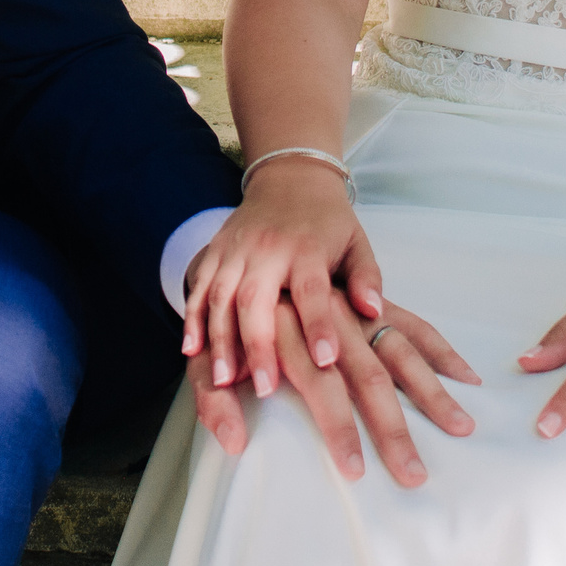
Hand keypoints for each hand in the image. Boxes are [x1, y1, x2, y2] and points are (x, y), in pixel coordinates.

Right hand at [184, 160, 381, 397]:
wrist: (290, 178)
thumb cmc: (328, 223)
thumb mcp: (357, 244)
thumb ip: (366, 277)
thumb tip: (373, 311)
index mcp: (307, 248)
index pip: (312, 289)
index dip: (318, 324)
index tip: (325, 360)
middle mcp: (267, 249)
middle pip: (256, 299)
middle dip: (259, 345)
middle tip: (265, 388)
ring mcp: (235, 250)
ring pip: (221, 297)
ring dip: (220, 340)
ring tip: (224, 381)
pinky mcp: (214, 252)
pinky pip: (198, 288)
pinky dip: (193, 319)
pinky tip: (191, 351)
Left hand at [188, 296, 479, 486]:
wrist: (248, 251)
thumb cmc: (230, 319)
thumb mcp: (209, 355)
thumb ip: (214, 399)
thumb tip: (233, 441)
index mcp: (290, 330)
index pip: (320, 385)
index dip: (337, 428)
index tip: (355, 470)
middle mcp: (331, 320)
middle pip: (368, 376)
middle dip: (392, 428)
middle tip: (414, 475)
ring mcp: (357, 310)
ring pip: (400, 350)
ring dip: (432, 391)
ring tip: (461, 428)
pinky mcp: (372, 304)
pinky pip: (414, 325)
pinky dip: (442, 351)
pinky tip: (466, 377)